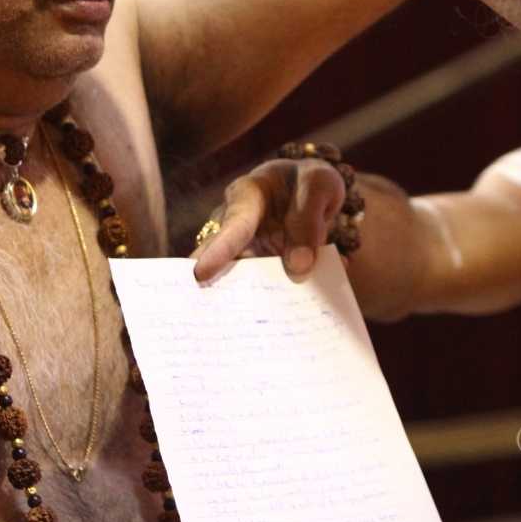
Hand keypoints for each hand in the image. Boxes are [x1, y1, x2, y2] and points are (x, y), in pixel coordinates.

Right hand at [197, 158, 425, 320]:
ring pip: (235, 285)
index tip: (201, 274)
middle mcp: (235, 227)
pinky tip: (277, 337)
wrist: (313, 192)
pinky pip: (256, 294)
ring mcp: (243, 253)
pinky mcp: (255, 273)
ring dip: (241, 309)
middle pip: (219, 262)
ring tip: (245, 339)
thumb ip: (309, 219)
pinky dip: (266, 312)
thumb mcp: (319, 185)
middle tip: (205, 322)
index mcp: (247, 197)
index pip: (233, 226)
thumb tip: (298, 266)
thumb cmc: (310, 182)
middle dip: (212, 289)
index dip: (218, 250)